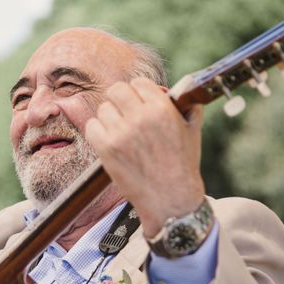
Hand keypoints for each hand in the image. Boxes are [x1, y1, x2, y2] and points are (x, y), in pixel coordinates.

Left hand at [85, 77, 205, 236]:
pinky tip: (108, 140)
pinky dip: (97, 131)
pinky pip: (91, 127)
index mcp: (162, 109)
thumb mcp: (192, 130)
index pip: (139, 83)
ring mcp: (121, 134)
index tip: (138, 103)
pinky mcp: (107, 150)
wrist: (170, 199)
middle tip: (123, 113)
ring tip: (120, 132)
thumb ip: (188, 105)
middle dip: (120, 100)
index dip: (138, 93)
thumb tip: (182, 89)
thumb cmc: (182, 166)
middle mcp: (140, 118)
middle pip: (116, 90)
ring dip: (109, 118)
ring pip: (103, 109)